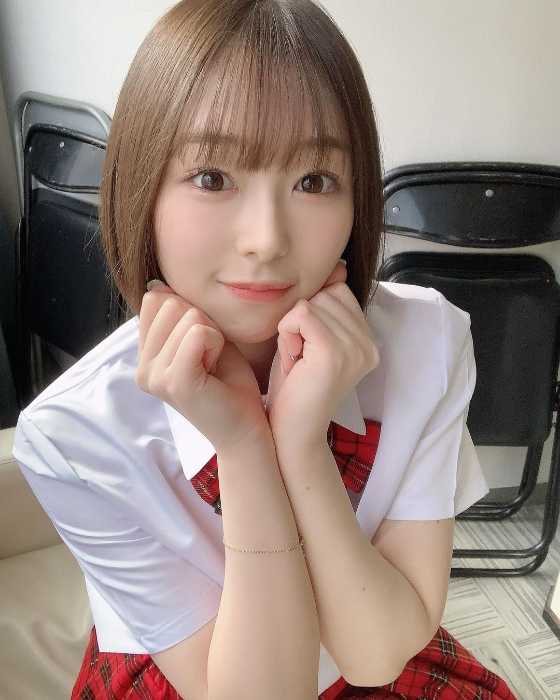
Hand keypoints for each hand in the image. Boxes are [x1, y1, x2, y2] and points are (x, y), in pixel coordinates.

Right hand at [135, 283, 270, 453]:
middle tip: (211, 358)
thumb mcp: (202, 339)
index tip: (202, 346)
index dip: (189, 313)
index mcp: (145, 357)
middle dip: (202, 322)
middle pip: (171, 303)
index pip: (156, 300)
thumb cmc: (229, 384)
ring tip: (213, 366)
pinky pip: (199, 333)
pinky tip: (216, 369)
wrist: (246, 428)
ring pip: (189, 315)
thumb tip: (156, 285)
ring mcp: (155, 376)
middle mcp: (143, 368)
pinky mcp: (176, 382)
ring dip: (213, 335)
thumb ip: (179, 314)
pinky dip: (217, 344)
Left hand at [266, 260, 379, 449]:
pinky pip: (301, 315)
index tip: (308, 350)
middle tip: (301, 357)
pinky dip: (287, 334)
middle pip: (324, 294)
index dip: (312, 314)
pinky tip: (293, 361)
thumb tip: (340, 266)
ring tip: (298, 361)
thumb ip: (325, 306)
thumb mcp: (311, 338)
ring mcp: (356, 348)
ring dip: (292, 330)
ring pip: (310, 303)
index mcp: (368, 340)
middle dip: (301, 320)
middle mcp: (369, 343)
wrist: (292, 432)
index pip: (337, 292)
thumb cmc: (295, 387)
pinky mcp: (335, 353)